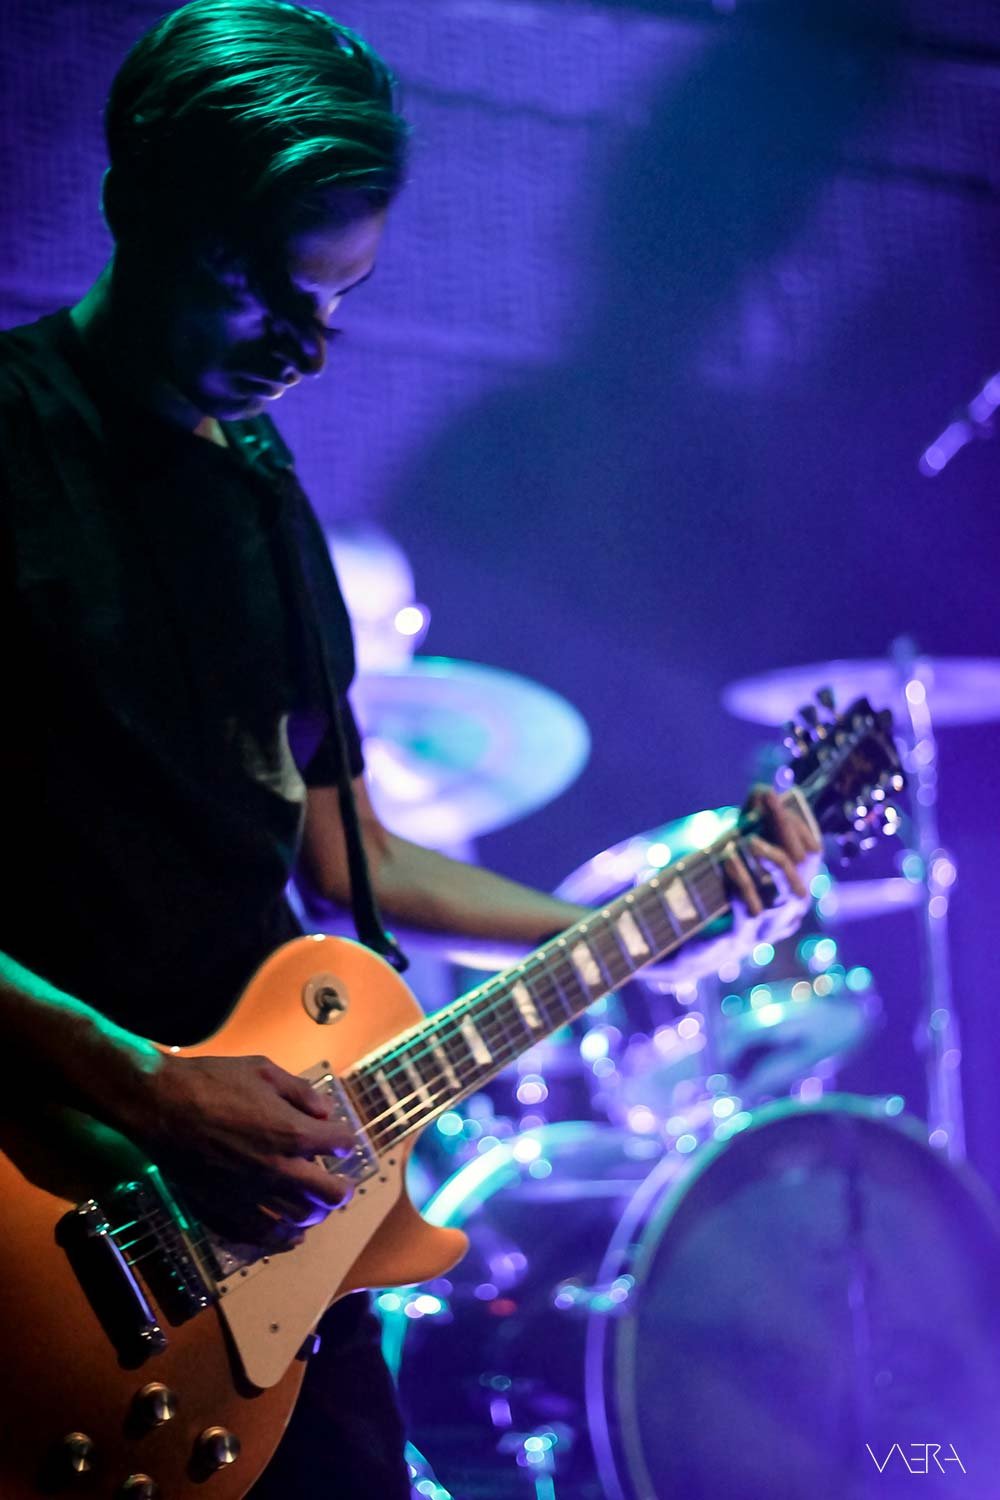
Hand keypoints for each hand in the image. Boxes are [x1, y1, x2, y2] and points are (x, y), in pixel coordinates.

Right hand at [121, 1053, 355, 1249]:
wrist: (160, 1106)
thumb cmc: (212, 1082)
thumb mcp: (264, 1070)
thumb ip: (300, 1092)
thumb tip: (324, 1112)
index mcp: (292, 1133)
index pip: (339, 1144)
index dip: (343, 1140)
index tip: (339, 1140)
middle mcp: (278, 1171)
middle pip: (328, 1195)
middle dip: (340, 1191)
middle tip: (341, 1187)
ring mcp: (251, 1196)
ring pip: (297, 1221)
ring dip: (312, 1215)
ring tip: (315, 1210)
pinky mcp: (223, 1210)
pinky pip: (259, 1237)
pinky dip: (279, 1240)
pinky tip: (287, 1237)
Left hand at [660, 789, 821, 984]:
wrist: (674, 948)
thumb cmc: (707, 897)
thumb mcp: (731, 855)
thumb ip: (747, 826)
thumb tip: (761, 790)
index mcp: (790, 891)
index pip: (810, 853)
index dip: (797, 822)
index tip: (778, 795)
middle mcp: (787, 912)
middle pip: (804, 867)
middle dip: (787, 830)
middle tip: (770, 802)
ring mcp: (766, 930)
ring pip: (789, 893)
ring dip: (770, 859)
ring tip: (749, 838)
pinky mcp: (739, 942)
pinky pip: (752, 910)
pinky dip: (742, 881)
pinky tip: (729, 858)